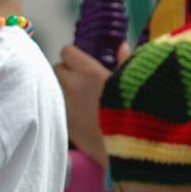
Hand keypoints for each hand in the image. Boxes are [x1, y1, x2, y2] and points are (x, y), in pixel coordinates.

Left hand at [54, 43, 130, 166]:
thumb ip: (125, 61)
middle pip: (56, 69)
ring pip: (54, 90)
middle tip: (79, 82)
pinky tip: (78, 116)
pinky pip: (58, 109)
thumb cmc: (136, 107)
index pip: (67, 52)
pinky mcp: (64, 126)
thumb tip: (122, 47)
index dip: (74, 57)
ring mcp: (65, 107)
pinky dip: (64, 109)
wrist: (131, 144)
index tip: (82, 64)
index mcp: (89, 71)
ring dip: (63, 91)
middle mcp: (72, 86)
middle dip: (66, 73)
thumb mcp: (133, 80)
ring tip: (78, 100)